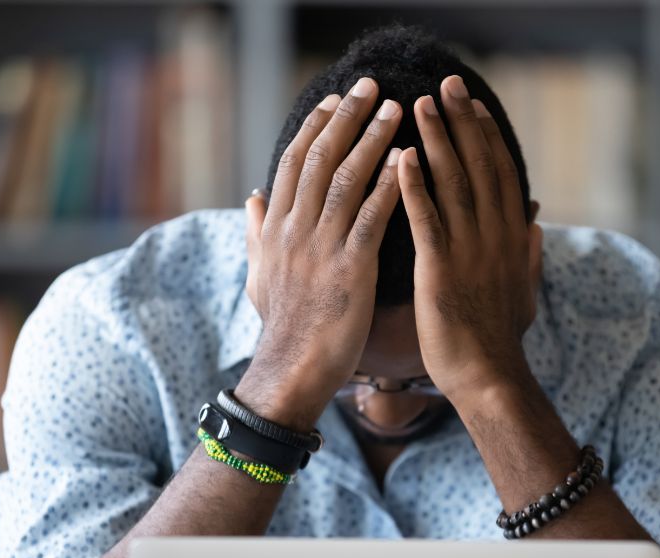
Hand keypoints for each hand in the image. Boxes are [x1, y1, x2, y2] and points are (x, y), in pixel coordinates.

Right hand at [238, 77, 402, 429]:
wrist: (292, 368)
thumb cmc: (282, 325)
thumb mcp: (259, 274)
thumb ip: (255, 232)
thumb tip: (251, 197)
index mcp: (276, 228)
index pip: (294, 162)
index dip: (315, 127)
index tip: (334, 99)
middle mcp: (295, 229)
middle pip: (320, 158)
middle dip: (346, 118)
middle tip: (370, 86)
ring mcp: (321, 247)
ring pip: (345, 179)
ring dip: (372, 140)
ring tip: (396, 110)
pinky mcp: (350, 269)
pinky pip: (371, 218)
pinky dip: (389, 186)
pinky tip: (408, 160)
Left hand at [397, 74, 542, 402]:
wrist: (489, 378)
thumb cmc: (500, 339)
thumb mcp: (525, 293)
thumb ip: (529, 257)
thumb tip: (537, 228)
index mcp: (512, 239)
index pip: (501, 175)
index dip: (487, 136)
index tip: (473, 106)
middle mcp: (495, 236)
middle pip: (480, 166)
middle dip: (462, 122)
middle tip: (446, 84)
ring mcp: (469, 251)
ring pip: (454, 183)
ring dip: (437, 141)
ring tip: (419, 106)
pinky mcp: (441, 270)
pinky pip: (427, 219)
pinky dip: (414, 187)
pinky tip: (400, 159)